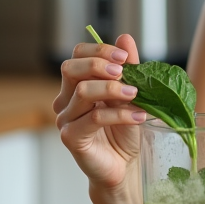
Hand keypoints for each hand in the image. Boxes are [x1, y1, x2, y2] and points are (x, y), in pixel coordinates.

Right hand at [53, 33, 146, 190]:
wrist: (124, 165)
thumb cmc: (124, 132)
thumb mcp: (131, 95)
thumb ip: (128, 69)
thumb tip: (126, 38)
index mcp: (76, 86)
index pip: (77, 56)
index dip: (98, 50)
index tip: (124, 56)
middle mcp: (65, 100)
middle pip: (71, 69)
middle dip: (99, 64)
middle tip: (124, 71)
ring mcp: (65, 119)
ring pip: (83, 92)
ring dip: (113, 89)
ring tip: (136, 95)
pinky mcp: (71, 138)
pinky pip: (94, 118)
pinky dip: (120, 114)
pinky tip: (139, 116)